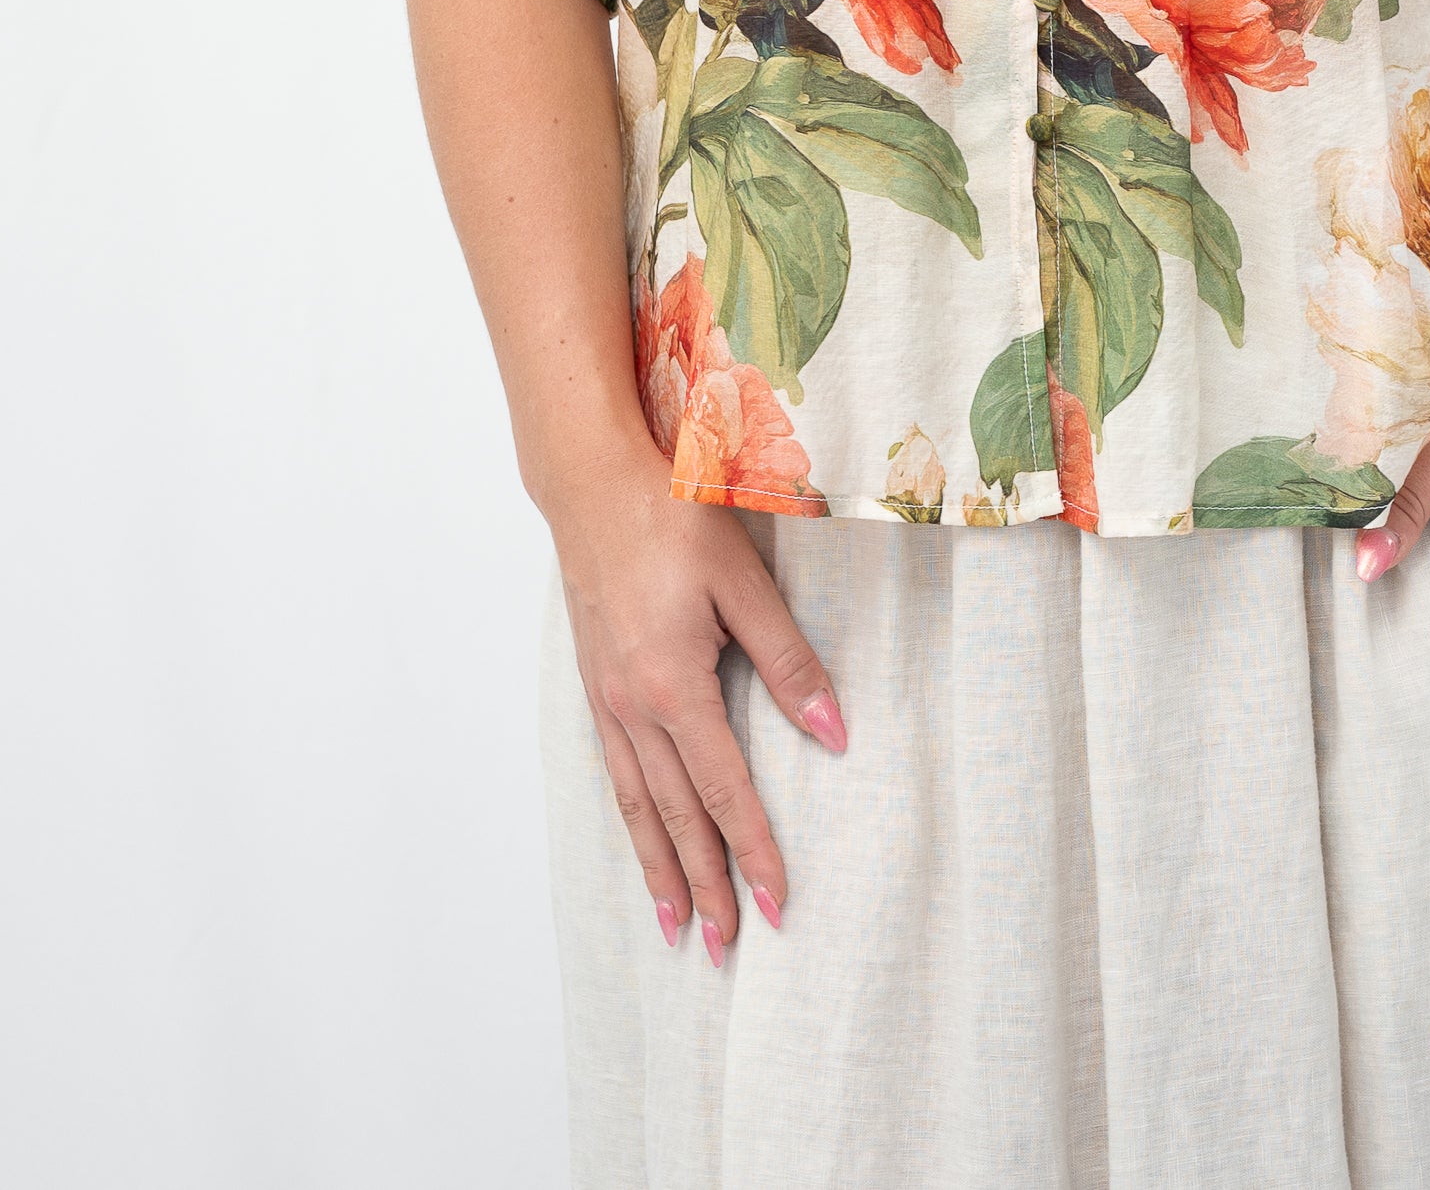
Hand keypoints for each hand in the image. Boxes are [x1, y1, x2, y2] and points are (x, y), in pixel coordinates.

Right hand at [548, 434, 846, 961]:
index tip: (778, 905)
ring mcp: (606, 702)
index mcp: (674, 687)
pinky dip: (633, 822)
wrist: (592, 486)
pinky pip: (617, 775)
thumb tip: (834, 734)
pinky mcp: (596, 688)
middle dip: (707, 883)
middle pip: (678, 816)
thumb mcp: (744, 582)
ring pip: (640, 806)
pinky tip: (645, 841)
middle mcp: (633, 709)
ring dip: (663, 868)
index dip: (755, 851)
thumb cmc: (673, 521)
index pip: (725, 791)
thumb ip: (789, 662)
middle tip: (729, 946)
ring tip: (680, 925)